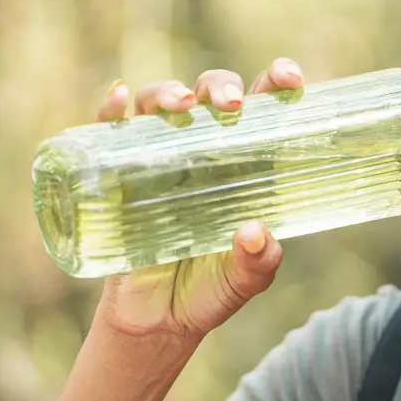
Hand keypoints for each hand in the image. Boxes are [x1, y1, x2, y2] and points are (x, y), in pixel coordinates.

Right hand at [91, 58, 305, 343]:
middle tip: (231, 106)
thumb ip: (258, 263)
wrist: (156, 322)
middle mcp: (202, 151)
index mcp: (243, 164)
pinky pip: (110, 133)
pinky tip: (118, 100)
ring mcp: (157, 159)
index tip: (290, 79)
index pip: (262, 109)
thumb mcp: (243, 282)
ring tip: (179, 104)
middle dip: (220, 86)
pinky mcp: (117, 175)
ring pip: (159, 104)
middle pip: (209, 95)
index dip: (276, 81)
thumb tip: (254, 233)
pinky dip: (112, 110)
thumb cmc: (207, 292)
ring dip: (167, 91)